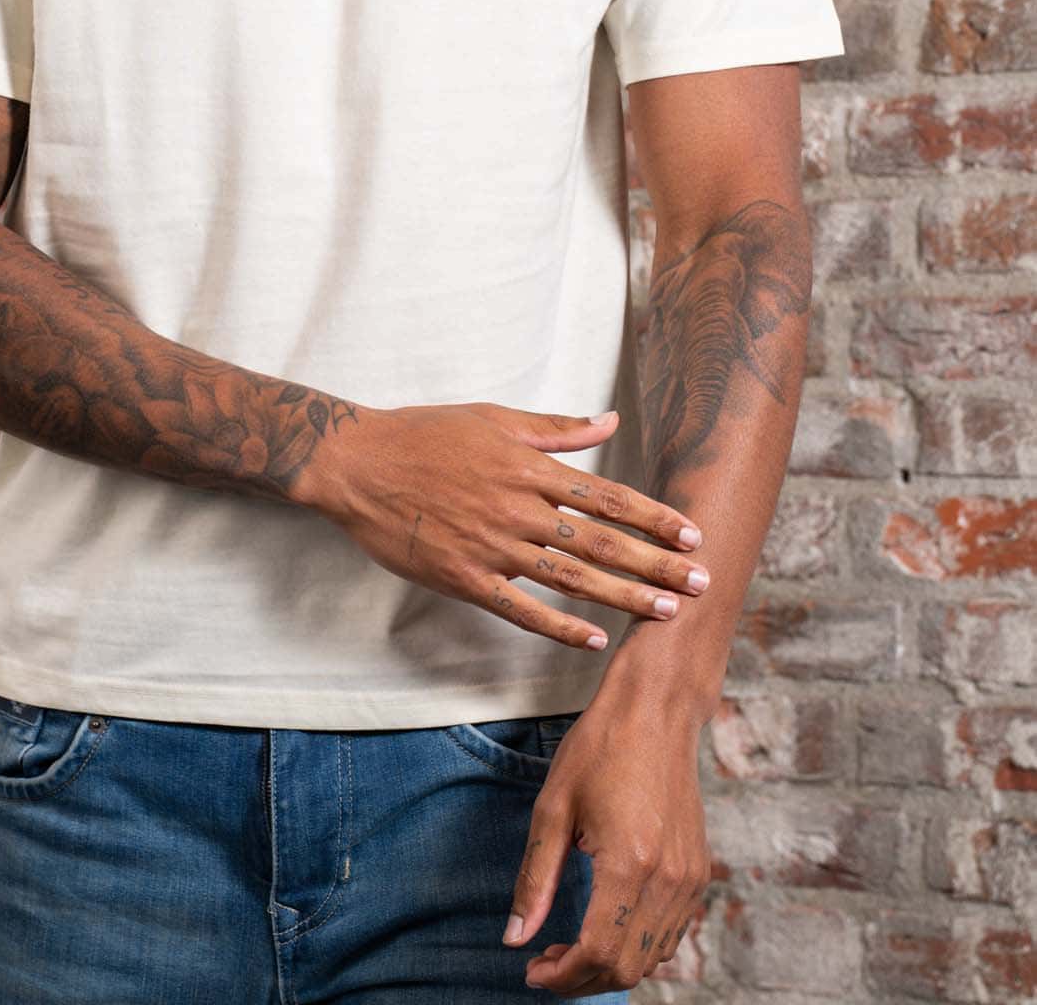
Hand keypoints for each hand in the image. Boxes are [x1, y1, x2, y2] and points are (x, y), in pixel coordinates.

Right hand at [297, 401, 709, 651]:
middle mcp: (518, 508)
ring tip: (667, 611)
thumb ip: (554, 428)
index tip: (692, 534)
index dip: (653, 517)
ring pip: (571, 577)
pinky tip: (594, 641)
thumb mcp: (493, 418)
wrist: (358, 463)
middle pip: (601, 541)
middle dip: (657, 563)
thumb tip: (609, 420)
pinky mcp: (465, 578)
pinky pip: (521, 609)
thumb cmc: (424, 433)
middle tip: (702, 582)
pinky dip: (560, 627)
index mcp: (528, 468)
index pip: (606, 496)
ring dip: (624, 595)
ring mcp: (492, 546)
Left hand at [504, 690, 712, 993]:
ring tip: (569, 946)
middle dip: (582, 978)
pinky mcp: (697, 872)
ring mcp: (689, 879)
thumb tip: (516, 938)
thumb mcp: (553, 807)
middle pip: (627, 966)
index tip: (533, 972)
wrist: (656, 710)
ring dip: (609, 965)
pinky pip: (670, 933)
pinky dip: (637, 945)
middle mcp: (667, 880)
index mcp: (629, 864)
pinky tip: (605, 924)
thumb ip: (535, 879)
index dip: (562, 976)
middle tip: (545, 963)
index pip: (597, 953)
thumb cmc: (601, 747)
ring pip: (651, 958)